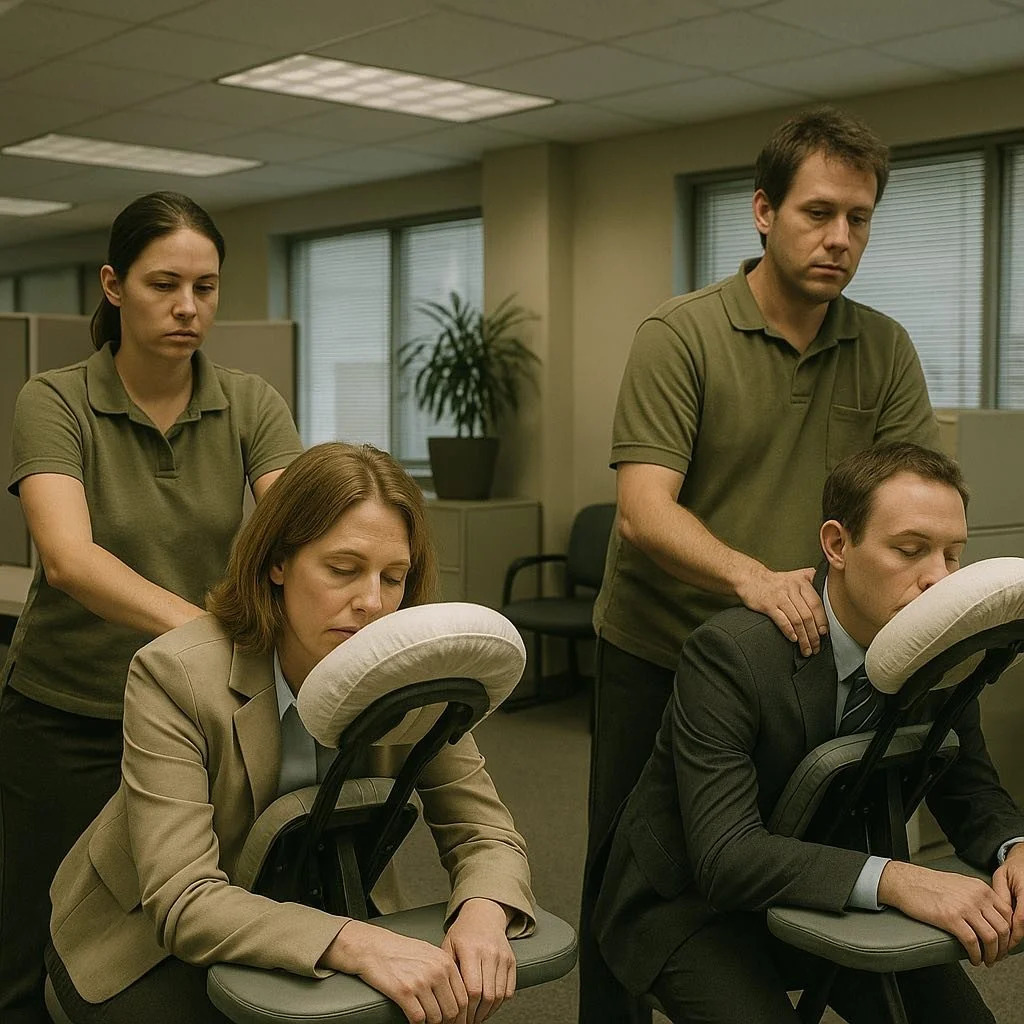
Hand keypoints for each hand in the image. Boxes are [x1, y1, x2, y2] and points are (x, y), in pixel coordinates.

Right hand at [322, 919, 468, 1023]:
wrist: (373, 947)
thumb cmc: (399, 950)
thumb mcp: (429, 953)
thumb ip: (444, 970)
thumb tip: (457, 995)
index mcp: (445, 962)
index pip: (463, 996)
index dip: (461, 1014)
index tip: (457, 1021)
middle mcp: (436, 971)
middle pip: (452, 1010)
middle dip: (449, 1022)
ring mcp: (420, 981)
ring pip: (436, 1017)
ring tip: (427, 1022)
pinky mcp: (404, 991)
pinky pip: (418, 1018)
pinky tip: (413, 1019)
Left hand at [441, 899, 515, 1022]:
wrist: (484, 915)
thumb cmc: (462, 933)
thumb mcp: (448, 946)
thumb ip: (447, 971)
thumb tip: (442, 999)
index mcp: (470, 949)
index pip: (472, 989)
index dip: (465, 1009)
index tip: (457, 1019)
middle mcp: (489, 953)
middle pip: (486, 995)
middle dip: (475, 1015)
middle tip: (465, 1023)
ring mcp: (503, 957)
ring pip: (499, 996)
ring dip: (487, 1012)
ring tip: (475, 1018)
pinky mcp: (511, 962)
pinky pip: (509, 991)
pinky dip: (499, 1004)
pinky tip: (487, 1008)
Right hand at [735, 565, 826, 656]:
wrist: (750, 577)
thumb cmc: (774, 581)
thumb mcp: (795, 575)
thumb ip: (811, 579)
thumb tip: (829, 588)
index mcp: (802, 582)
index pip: (816, 604)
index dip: (822, 621)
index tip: (824, 634)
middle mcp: (792, 588)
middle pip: (808, 615)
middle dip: (814, 635)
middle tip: (816, 647)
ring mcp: (779, 596)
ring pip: (797, 620)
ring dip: (803, 638)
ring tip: (806, 649)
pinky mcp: (767, 604)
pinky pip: (782, 620)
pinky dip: (789, 631)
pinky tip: (794, 639)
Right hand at [878, 860, 1012, 966]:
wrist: (905, 882)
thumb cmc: (928, 884)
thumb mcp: (959, 884)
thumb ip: (977, 897)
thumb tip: (989, 916)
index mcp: (980, 888)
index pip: (1007, 914)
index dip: (1009, 933)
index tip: (1004, 943)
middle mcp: (976, 896)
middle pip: (1003, 928)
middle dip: (1003, 948)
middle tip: (997, 956)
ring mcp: (964, 907)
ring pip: (991, 938)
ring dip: (991, 955)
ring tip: (986, 961)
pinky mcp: (950, 918)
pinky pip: (972, 943)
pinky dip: (976, 955)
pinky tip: (973, 958)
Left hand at [991, 843, 1023, 950]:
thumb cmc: (1013, 869)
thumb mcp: (1002, 878)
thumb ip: (1000, 896)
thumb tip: (994, 916)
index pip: (1021, 920)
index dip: (1011, 934)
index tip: (1000, 945)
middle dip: (1012, 941)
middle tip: (999, 951)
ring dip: (1016, 937)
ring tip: (1003, 947)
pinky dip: (1019, 930)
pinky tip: (1010, 936)